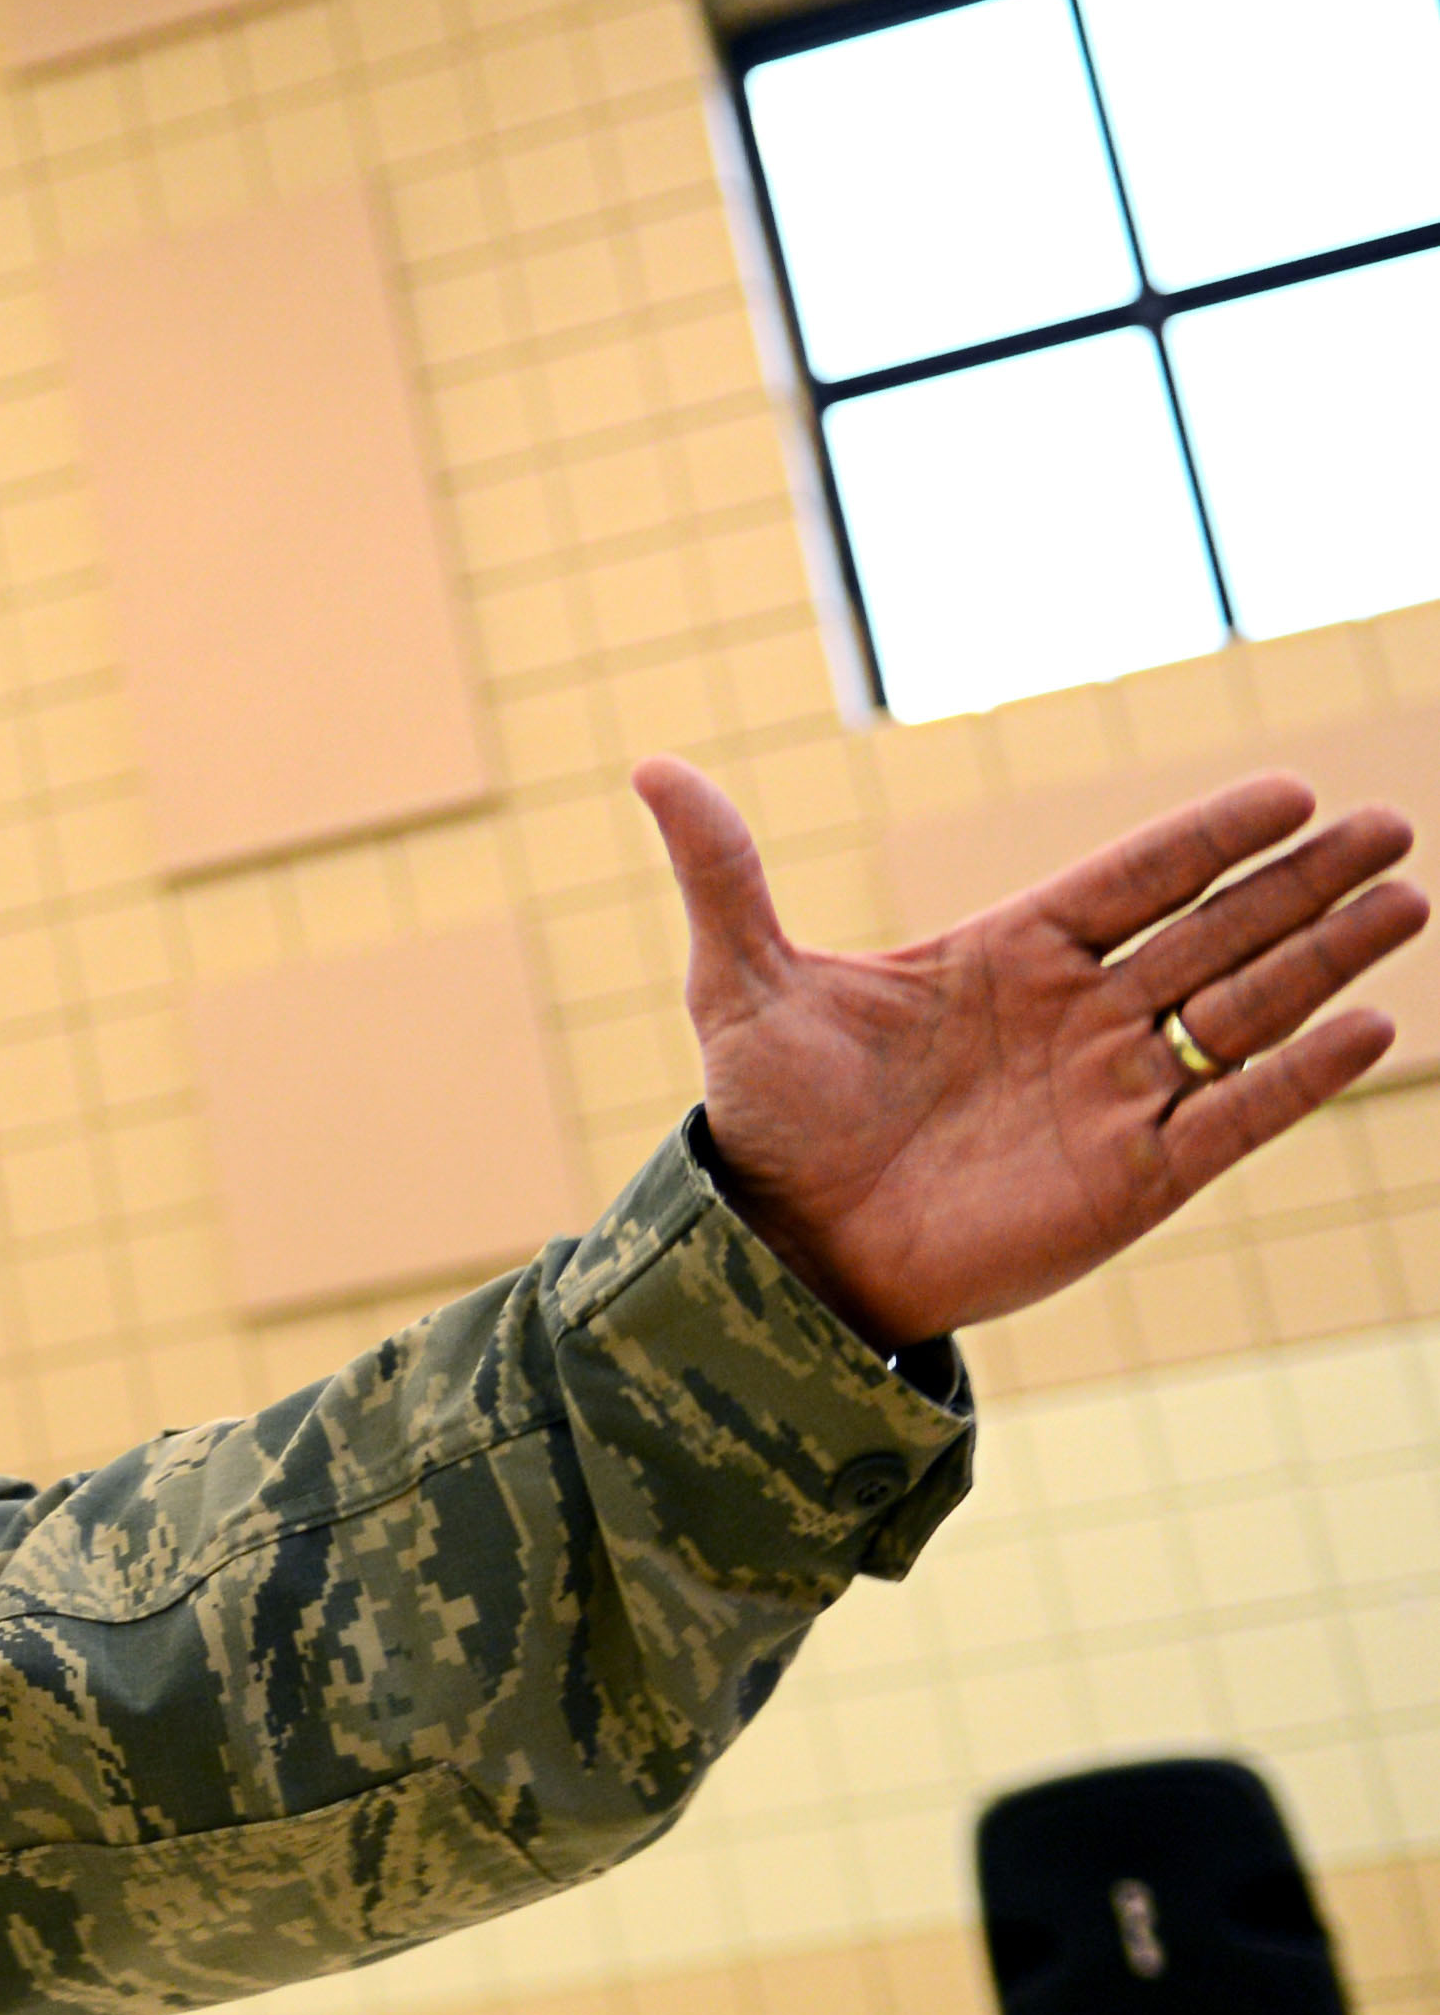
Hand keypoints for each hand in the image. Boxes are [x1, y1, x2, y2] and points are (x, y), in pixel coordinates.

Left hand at [635, 758, 1423, 1351]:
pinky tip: (1370, 1024)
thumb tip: (651, 767)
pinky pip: (1235, 1115)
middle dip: (1301, 883)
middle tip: (1388, 826)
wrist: (783, 1246)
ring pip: (1244, 1010)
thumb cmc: (768, 1116)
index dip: (1208, 839)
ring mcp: (1114, 1094)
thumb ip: (724, 872)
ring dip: (1327, 957)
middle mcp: (1078, 1016)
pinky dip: (1301, 1075)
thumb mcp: (743, 984)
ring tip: (1408, 898)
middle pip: (1214, 933)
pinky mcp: (1132, 1178)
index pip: (1133, 880)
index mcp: (1007, 956)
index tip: (1286, 791)